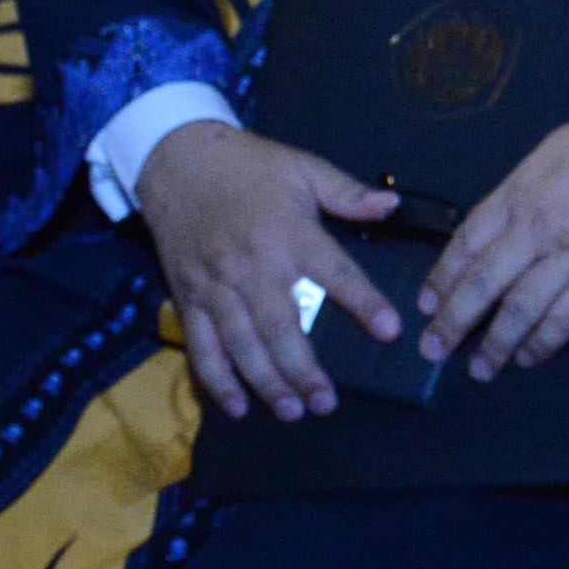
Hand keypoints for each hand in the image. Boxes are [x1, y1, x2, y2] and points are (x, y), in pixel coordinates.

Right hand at [136, 120, 396, 422]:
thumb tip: (392, 204)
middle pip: (283, 326)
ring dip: (267, 382)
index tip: (390, 331)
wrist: (176, 157)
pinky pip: (202, 345)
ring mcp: (216, 285)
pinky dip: (217, 378)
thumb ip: (347, 192)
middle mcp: (253, 264)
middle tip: (327, 403)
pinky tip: (236, 405)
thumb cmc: (247, 165)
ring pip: (243, 344)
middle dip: (306, 369)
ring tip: (293, 411)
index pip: (336, 273)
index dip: (365, 303)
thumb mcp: (301, 166)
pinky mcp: (188, 296)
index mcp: (290, 232)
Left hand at [418, 84, 568, 379]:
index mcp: (520, 192)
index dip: (444, 277)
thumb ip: (525, 186)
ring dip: (495, 344)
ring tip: (479, 368)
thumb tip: (505, 214)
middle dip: (453, 321)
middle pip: (482, 284)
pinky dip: (543, 343)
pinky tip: (528, 357)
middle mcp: (536, 228)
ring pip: (519, 310)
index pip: (467, 242)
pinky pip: (566, 320)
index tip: (428, 302)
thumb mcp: (555, 150)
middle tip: (433, 348)